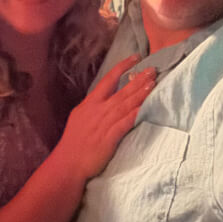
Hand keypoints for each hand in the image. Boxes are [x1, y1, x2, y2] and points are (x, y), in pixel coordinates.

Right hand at [59, 55, 154, 180]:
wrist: (68, 163)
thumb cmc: (74, 143)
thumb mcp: (79, 118)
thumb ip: (93, 108)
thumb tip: (104, 100)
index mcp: (89, 104)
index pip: (108, 79)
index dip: (122, 67)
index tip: (135, 58)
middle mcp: (98, 110)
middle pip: (121, 90)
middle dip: (138, 79)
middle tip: (153, 69)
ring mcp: (104, 123)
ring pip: (126, 104)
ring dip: (141, 93)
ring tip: (154, 83)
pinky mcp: (110, 137)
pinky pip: (126, 122)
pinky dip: (136, 114)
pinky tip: (147, 107)